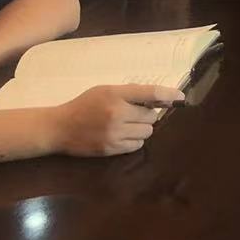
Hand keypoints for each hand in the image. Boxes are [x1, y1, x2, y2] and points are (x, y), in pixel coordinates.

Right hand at [50, 84, 184, 156]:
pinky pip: (137, 145)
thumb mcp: (105, 91)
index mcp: (116, 94)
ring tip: (126, 125)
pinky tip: (122, 135)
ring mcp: (114, 133)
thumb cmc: (84, 105)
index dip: (169, 94)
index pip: (150, 93)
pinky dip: (134, 140)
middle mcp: (117, 113)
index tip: (181, 97)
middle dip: (146, 114)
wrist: (59, 128)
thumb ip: (130, 93)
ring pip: (147, 132)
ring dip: (141, 128)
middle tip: (132, 114)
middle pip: (151, 116)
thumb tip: (160, 98)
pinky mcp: (111, 149)